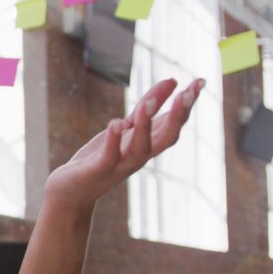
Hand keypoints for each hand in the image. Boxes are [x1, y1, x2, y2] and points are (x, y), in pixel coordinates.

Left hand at [44, 78, 205, 215]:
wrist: (72, 193)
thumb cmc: (101, 158)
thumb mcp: (126, 128)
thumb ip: (147, 108)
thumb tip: (172, 81)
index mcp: (147, 144)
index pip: (173, 123)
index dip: (188, 104)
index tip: (200, 81)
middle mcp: (139, 156)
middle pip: (166, 137)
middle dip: (178, 116)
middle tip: (187, 93)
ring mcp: (120, 165)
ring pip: (140, 147)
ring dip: (146, 125)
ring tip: (148, 101)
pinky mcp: (98, 171)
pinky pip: (109, 157)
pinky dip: (114, 141)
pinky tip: (115, 123)